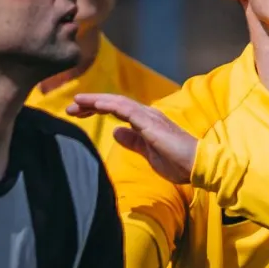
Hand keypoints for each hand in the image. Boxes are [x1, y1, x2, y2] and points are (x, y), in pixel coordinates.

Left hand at [68, 94, 197, 184]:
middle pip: (113, 104)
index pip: (117, 111)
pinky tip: (95, 105)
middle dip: (91, 104)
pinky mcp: (150, 122)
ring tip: (76, 103)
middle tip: (70, 108)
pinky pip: (125, 109)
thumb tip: (116, 132)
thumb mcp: (149, 154)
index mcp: (146, 122)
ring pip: (117, 102)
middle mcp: (146, 115)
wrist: (198, 166)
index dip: (97, 109)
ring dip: (95, 101)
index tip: (78, 113)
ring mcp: (149, 116)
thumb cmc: (178, 163)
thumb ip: (133, 142)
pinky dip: (108, 104)